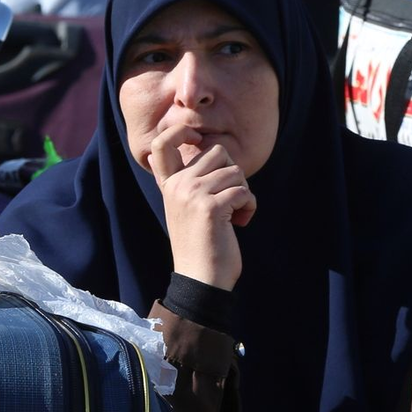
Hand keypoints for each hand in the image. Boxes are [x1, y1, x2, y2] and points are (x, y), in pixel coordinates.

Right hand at [149, 124, 256, 291]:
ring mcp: (191, 195)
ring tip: (236, 213)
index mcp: (169, 185)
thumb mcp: (188, 208)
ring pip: (235, 171)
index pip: (161, 143)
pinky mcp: (210, 207)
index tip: (196, 141)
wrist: (201, 279)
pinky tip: (241, 222)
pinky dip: (250, 206)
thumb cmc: (202, 244)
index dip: (179, 132)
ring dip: (244, 192)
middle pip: (218, 152)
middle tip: (231, 197)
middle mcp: (177, 186)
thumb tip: (215, 150)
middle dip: (233, 173)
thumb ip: (193, 180)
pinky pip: (243, 191)